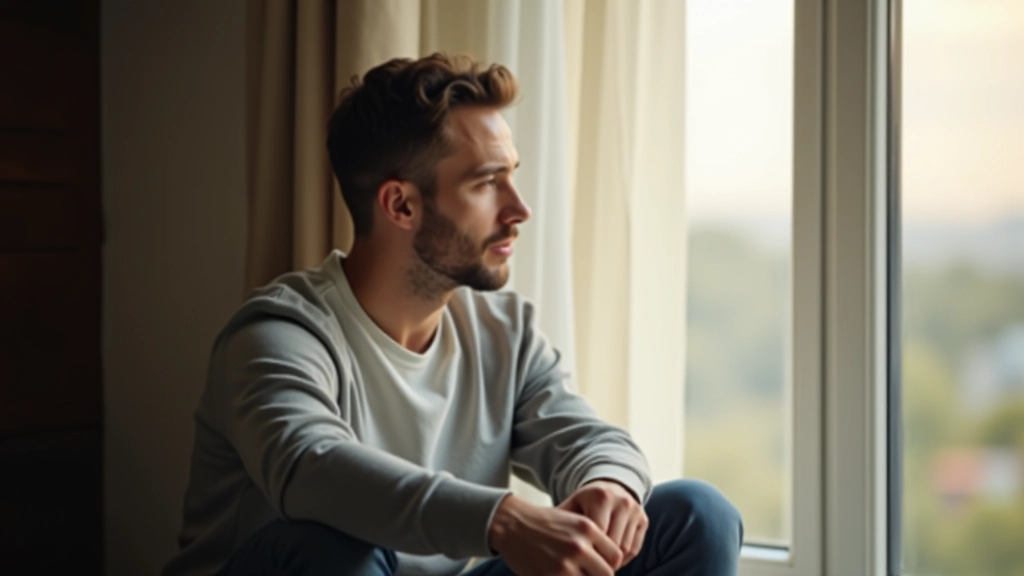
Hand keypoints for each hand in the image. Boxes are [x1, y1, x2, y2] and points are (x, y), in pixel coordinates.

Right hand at [488, 494, 622, 575]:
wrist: (512, 524)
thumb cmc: (544, 524)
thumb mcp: (573, 521)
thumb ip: (593, 540)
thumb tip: (614, 563)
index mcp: (588, 528)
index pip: (616, 556)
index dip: (610, 564)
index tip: (598, 566)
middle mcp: (579, 545)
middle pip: (607, 573)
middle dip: (599, 575)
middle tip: (586, 572)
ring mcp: (564, 563)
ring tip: (573, 572)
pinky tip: (560, 573)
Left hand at [557, 480, 648, 568]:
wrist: (605, 488)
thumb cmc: (582, 504)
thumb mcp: (569, 509)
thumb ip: (561, 525)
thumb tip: (553, 552)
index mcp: (601, 496)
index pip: (597, 535)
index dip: (587, 552)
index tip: (577, 561)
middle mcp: (622, 500)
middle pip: (612, 544)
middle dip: (599, 559)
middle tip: (587, 567)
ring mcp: (635, 510)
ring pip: (624, 549)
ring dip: (611, 561)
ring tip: (596, 563)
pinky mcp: (643, 519)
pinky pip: (634, 549)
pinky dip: (623, 559)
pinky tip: (608, 558)